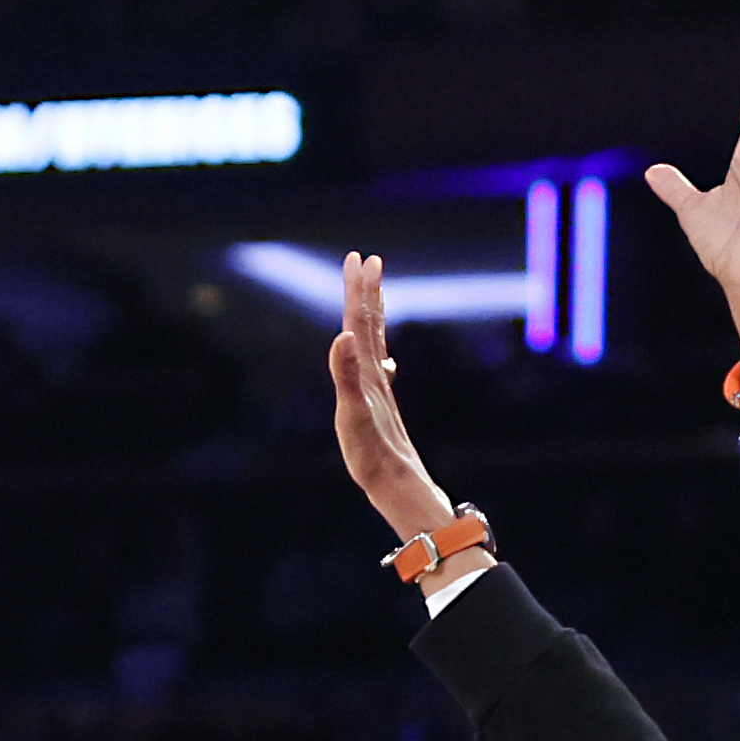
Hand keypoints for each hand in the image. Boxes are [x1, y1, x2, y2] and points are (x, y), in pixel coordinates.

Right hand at [327, 253, 456, 549]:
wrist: (397, 482)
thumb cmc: (372, 452)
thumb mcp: (353, 413)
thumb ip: (345, 374)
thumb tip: (341, 336)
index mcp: (367, 372)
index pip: (359, 322)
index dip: (358, 291)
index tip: (359, 259)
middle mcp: (376, 374)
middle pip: (369, 324)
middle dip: (366, 292)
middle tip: (366, 260)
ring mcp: (380, 389)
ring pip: (376, 343)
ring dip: (373, 316)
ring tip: (373, 295)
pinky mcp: (381, 405)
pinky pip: (377, 367)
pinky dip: (376, 352)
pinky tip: (384, 359)